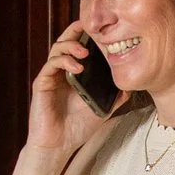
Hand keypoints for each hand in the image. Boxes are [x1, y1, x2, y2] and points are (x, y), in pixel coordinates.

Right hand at [27, 19, 120, 158]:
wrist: (59, 145)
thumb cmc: (77, 128)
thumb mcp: (102, 109)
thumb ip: (115, 97)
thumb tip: (131, 85)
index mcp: (74, 73)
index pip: (79, 46)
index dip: (87, 35)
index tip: (102, 29)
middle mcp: (61, 71)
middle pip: (66, 41)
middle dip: (77, 31)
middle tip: (91, 30)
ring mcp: (51, 76)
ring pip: (57, 48)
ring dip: (71, 45)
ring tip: (85, 52)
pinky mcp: (42, 83)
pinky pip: (51, 65)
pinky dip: (64, 61)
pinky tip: (77, 67)